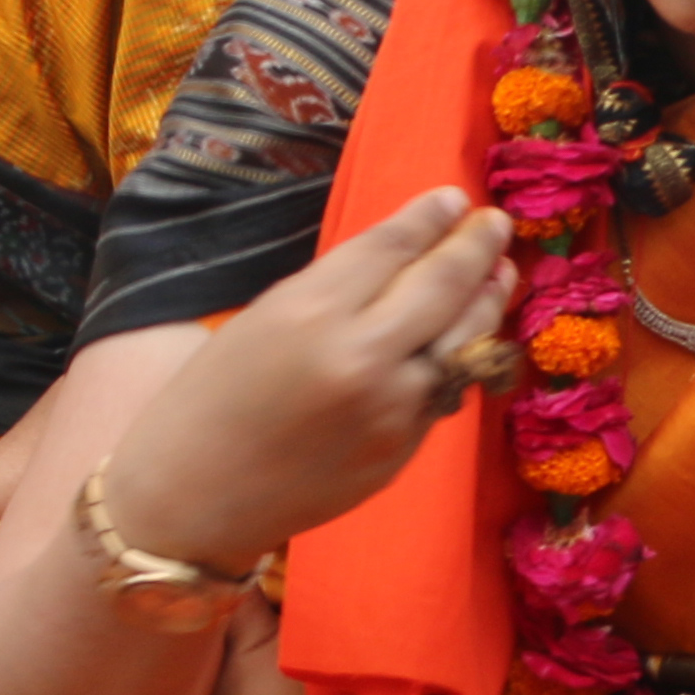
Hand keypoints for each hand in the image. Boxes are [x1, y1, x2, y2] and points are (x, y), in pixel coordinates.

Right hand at [104, 185, 517, 570]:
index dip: (430, 217)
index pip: (392, 247)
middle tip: (495, 223)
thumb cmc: (210, 399)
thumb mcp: (263, 319)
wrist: (193, 497)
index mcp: (311, 311)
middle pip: (442, 286)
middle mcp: (361, 356)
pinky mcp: (403, 450)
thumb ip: (335, 290)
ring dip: (488, 300)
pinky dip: (463, 356)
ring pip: (463, 340)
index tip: (454, 197)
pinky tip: (470, 335)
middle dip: (476, 247)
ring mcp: (391, 408)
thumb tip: (403, 258)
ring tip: (502, 271)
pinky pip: (445, 390)